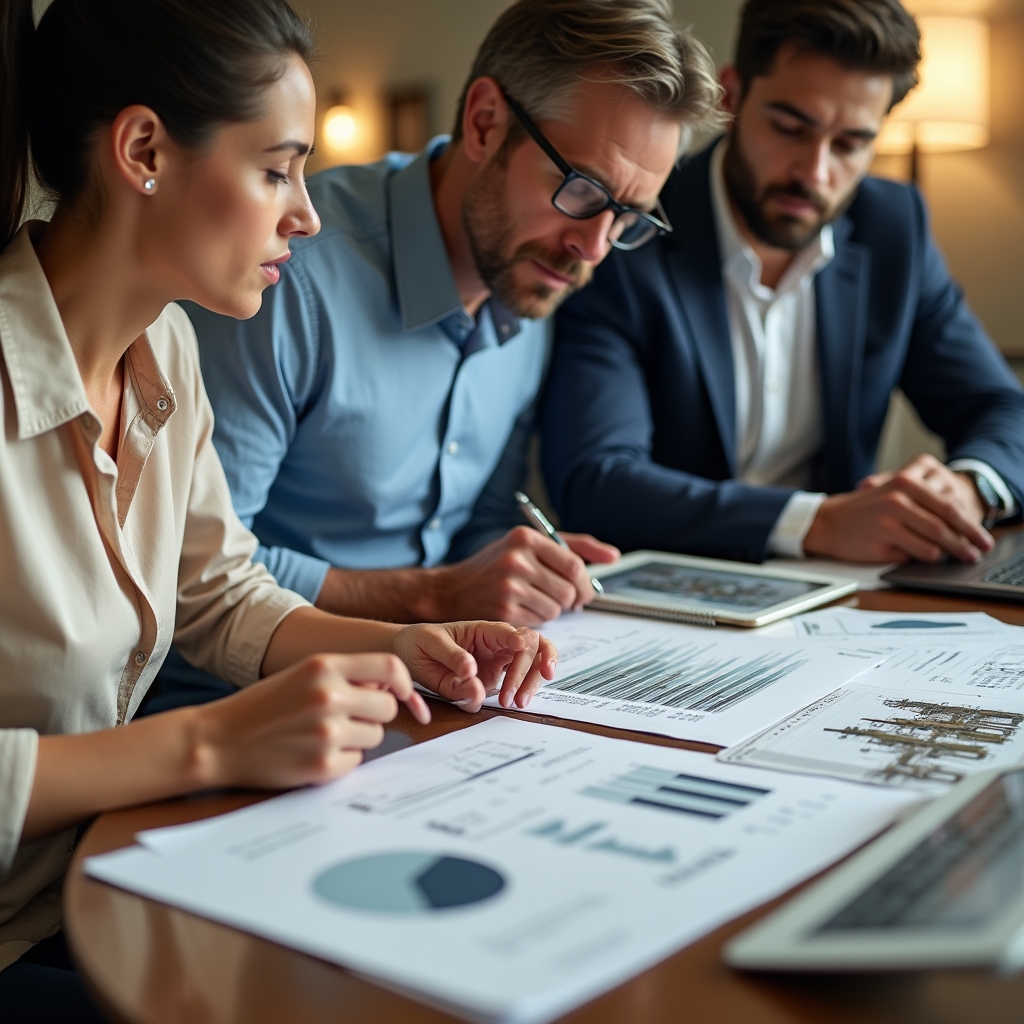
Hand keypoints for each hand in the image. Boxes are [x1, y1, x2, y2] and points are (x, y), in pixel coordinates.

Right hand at [193, 653, 430, 789]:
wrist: (218, 740)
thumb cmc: (263, 705)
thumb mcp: (303, 673)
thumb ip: (345, 674)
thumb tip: (391, 687)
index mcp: (324, 667)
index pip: (389, 667)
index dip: (403, 681)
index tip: (402, 692)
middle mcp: (329, 696)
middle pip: (388, 706)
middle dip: (374, 713)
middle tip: (347, 717)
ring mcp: (327, 732)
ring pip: (375, 735)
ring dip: (358, 737)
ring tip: (323, 734)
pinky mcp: (323, 765)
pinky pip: (357, 761)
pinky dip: (342, 759)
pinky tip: (314, 752)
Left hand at [391, 621, 557, 712]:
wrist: (407, 653)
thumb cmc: (419, 641)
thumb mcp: (431, 644)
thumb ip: (453, 660)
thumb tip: (473, 677)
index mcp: (483, 630)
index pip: (508, 632)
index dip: (519, 640)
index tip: (522, 648)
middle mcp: (496, 644)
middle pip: (531, 647)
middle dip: (528, 670)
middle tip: (515, 697)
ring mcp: (498, 662)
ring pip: (534, 663)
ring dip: (532, 682)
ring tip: (517, 703)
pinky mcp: (495, 679)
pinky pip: (521, 681)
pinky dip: (526, 690)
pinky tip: (517, 701)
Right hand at [425, 525, 619, 625]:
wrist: (450, 591)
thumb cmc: (493, 567)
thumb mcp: (526, 545)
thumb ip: (572, 546)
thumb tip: (613, 556)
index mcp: (525, 538)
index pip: (573, 564)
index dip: (585, 582)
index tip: (584, 590)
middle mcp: (517, 560)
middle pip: (569, 590)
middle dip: (571, 599)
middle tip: (559, 598)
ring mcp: (510, 587)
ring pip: (557, 608)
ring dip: (552, 609)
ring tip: (532, 600)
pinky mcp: (505, 612)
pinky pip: (540, 621)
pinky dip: (536, 619)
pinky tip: (519, 610)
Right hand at [804, 454, 993, 563]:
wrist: (829, 521)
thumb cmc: (866, 510)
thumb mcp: (896, 495)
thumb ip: (925, 506)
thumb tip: (961, 530)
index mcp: (906, 482)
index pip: (949, 507)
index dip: (971, 526)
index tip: (983, 540)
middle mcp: (898, 499)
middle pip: (944, 527)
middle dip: (965, 544)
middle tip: (975, 555)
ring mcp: (888, 520)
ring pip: (933, 545)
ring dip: (947, 555)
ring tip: (955, 559)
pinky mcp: (881, 541)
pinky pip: (914, 555)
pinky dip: (922, 559)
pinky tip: (920, 556)